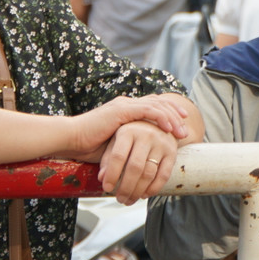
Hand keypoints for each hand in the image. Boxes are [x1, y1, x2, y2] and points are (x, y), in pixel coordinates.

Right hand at [66, 93, 194, 160]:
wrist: (72, 140)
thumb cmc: (89, 146)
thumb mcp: (116, 145)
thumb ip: (129, 144)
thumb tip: (142, 157)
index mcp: (125, 110)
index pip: (151, 106)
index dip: (168, 113)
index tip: (180, 124)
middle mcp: (126, 104)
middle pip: (157, 102)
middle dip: (174, 113)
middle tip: (187, 125)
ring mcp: (124, 105)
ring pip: (156, 105)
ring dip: (172, 117)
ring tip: (181, 131)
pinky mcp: (121, 110)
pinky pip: (147, 111)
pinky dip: (161, 118)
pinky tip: (169, 128)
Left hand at [95, 120, 182, 205]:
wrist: (158, 123)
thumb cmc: (132, 134)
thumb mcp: (116, 140)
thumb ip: (108, 158)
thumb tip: (102, 178)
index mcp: (128, 131)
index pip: (118, 156)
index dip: (111, 174)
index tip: (107, 188)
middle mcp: (145, 135)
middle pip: (135, 167)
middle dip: (126, 187)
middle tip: (120, 199)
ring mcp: (160, 143)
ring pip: (149, 173)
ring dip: (138, 191)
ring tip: (129, 200)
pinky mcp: (172, 152)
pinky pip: (164, 175)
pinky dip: (154, 188)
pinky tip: (144, 195)